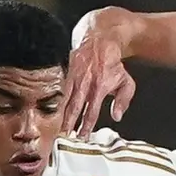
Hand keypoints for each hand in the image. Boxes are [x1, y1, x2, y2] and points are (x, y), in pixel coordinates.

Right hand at [63, 12, 137, 137]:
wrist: (100, 39)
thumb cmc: (113, 63)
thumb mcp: (126, 81)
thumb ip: (123, 100)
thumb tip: (117, 116)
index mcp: (100, 86)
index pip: (92, 111)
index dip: (86, 126)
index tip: (82, 137)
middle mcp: (85, 82)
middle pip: (74, 107)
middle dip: (68, 123)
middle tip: (63, 137)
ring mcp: (74, 76)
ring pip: (64, 99)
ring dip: (59, 114)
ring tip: (54, 128)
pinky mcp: (66, 71)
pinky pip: (58, 89)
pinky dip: (54, 101)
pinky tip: (49, 111)